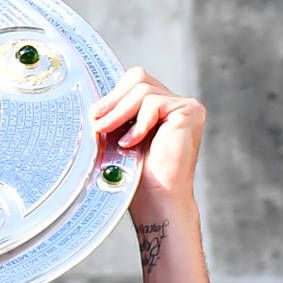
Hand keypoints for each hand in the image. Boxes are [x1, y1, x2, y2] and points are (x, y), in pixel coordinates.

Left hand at [92, 68, 205, 219]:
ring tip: (106, 133)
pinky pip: (154, 103)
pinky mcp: (190, 111)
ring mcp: (184, 107)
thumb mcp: (117, 142)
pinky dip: (138, 123)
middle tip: (96, 121)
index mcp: (156, 110)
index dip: (112, 96)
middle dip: (113, 99)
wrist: (156, 204)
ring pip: (143, 89)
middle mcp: (173, 104)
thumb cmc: (135, 181)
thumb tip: (93, 106)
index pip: (133, 84)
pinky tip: (129, 143)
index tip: (93, 116)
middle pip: (139, 78)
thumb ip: (112, 120)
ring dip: (119, 112)